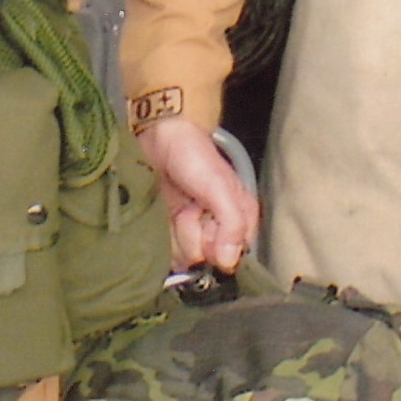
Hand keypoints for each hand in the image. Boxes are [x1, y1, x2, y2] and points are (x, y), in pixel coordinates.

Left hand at [134, 115, 257, 272]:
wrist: (160, 138)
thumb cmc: (194, 158)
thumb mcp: (220, 188)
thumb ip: (232, 224)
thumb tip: (229, 262)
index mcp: (240, 219)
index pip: (232, 257)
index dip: (216, 247)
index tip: (206, 223)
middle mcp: (219, 230)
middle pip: (205, 260)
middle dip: (192, 235)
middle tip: (189, 208)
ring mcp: (194, 232)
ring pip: (185, 257)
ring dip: (176, 233)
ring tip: (177, 208)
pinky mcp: (172, 231)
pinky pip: (168, 252)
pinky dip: (163, 236)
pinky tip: (164, 216)